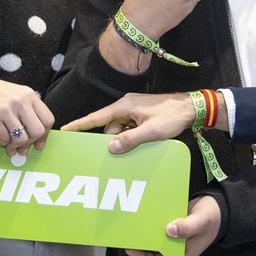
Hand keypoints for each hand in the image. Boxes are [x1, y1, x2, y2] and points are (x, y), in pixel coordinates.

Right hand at [0, 68, 54, 157]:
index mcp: (29, 95)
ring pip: (21, 139)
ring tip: (11, 146)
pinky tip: (1, 139)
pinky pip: (5, 139)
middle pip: (37, 131)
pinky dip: (4, 143)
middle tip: (24, 147)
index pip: (48, 120)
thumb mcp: (18, 95)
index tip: (39, 141)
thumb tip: (39, 138)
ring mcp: (5, 110)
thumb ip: (30, 112)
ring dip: (16, 146)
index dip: (45, 135)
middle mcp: (19, 102)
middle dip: (31, 143)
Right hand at [63, 91, 225, 151]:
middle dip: (113, 139)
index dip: (80, 124)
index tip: (65, 129)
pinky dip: (132, 137)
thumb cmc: (172, 116)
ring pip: (120, 130)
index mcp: (125, 106)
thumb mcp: (152, 131)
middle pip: (109, 127)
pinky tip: (142, 143)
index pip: (96, 117)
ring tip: (141, 144)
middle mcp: (126, 107)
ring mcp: (134, 111)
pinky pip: (130, 129)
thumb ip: (131, 139)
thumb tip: (111, 147)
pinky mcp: (141, 116)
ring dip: (126, 139)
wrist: (191, 108)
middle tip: (122, 150)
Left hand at [126, 196, 219, 255]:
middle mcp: (174, 248)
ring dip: (143, 233)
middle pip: (152, 252)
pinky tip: (141, 215)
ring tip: (130, 225)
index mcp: (181, 255)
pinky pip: (156, 227)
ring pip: (153, 239)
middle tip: (126, 235)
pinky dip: (149, 223)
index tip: (131, 250)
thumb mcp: (202, 222)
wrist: (219, 207)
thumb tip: (169, 230)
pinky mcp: (170, 226)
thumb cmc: (212, 218)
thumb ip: (187, 227)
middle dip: (139, 246)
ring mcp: (171, 238)